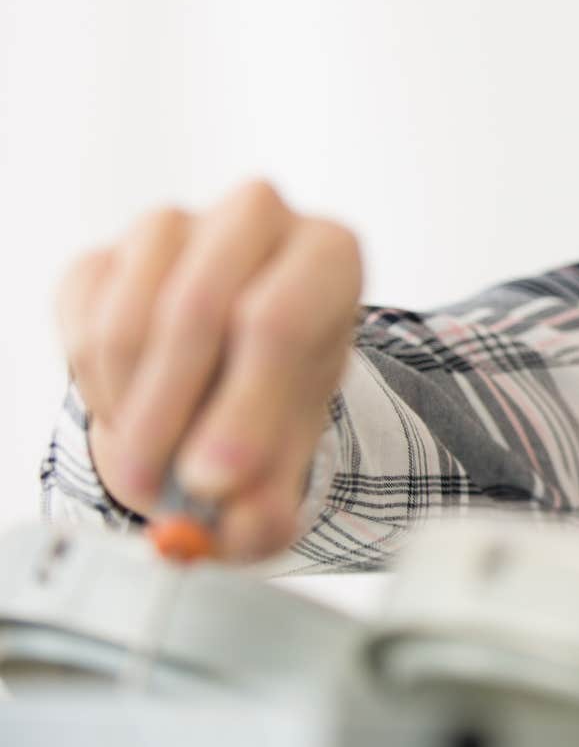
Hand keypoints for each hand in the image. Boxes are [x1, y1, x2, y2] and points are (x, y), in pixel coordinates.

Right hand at [53, 179, 364, 559]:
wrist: (230, 374)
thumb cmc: (275, 399)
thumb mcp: (293, 455)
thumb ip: (272, 504)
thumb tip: (236, 528)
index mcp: (328, 253)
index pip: (280, 319)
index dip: (243, 408)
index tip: (216, 480)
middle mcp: (257, 218)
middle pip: (197, 312)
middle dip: (170, 417)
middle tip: (159, 489)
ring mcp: (174, 226)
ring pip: (129, 324)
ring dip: (131, 413)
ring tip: (155, 462)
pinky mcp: (105, 253)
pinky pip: (82, 326)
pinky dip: (100, 392)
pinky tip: (133, 415)